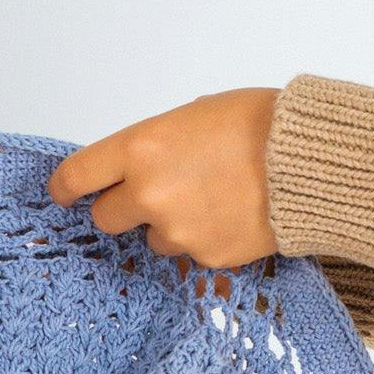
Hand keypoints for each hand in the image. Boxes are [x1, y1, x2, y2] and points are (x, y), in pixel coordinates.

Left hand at [47, 90, 279, 268]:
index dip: (64, 187)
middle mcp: (149, 195)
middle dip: (121, 207)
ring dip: (167, 224)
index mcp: (140, 149)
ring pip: (151, 239)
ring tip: (210, 198)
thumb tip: (138, 168)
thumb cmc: (259, 124)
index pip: (76, 177)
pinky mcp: (206, 257)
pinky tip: (231, 214)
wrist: (311, 161)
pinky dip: (203, 238)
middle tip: (152, 194)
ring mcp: (177, 231)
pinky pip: (189, 252)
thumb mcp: (193, 116)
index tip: (63, 192)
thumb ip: (154, 146)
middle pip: (105, 218)